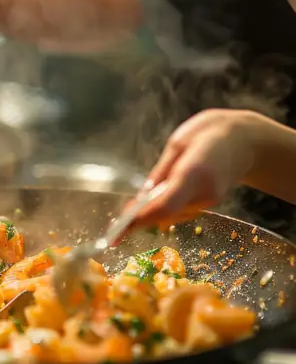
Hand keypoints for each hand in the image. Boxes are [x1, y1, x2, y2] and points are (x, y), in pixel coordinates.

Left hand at [124, 109, 259, 230]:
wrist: (245, 140)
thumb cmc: (209, 133)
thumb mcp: (177, 144)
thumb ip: (161, 173)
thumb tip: (140, 199)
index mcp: (193, 172)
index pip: (164, 206)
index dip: (140, 220)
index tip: (118, 229)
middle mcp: (204, 192)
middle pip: (166, 214)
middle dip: (141, 218)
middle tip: (117, 223)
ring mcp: (211, 201)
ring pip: (172, 214)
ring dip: (153, 212)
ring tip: (139, 204)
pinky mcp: (212, 203)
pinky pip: (181, 210)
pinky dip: (167, 207)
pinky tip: (161, 196)